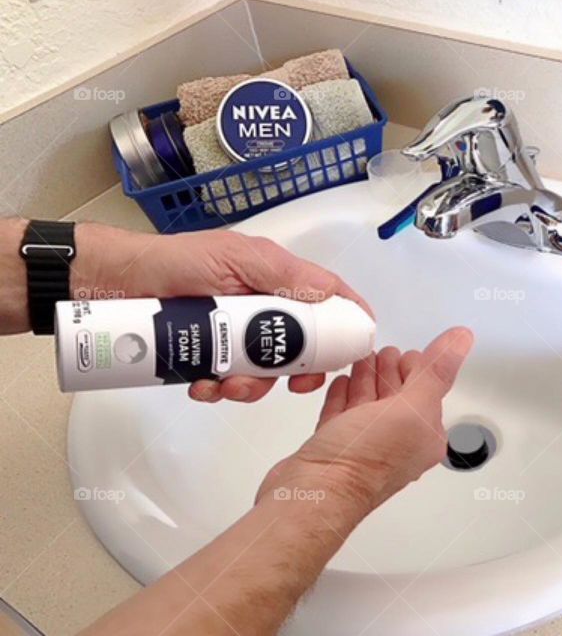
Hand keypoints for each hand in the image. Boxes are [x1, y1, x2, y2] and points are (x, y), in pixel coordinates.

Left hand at [73, 225, 370, 402]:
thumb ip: (284, 274)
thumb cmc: (179, 262)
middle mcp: (264, 309)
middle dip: (299, 371)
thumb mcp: (237, 258)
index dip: (348, 323)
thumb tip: (332, 293)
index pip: (328, 299)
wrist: (117, 284)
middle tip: (291, 385)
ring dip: (253, 386)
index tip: (358, 349)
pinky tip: (203, 386)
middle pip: (304, 348)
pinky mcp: (211, 357)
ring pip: (267, 372)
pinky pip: (229, 382)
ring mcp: (238, 335)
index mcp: (278, 281)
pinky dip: (219, 390)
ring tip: (227, 384)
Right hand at [257, 327, 473, 512]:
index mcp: (424, 436)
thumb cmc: (364, 460)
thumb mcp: (411, 407)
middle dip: (391, 371)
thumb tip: (462, 339)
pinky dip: (343, 397)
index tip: (408, 350)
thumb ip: (435, 371)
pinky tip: (341, 383)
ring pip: (369, 404)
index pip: (426, 392)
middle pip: (397, 397)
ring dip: (367, 379)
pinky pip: (342, 416)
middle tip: (385, 351)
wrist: (314, 492)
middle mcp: (397, 443)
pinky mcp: (335, 447)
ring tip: (362, 359)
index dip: (417, 367)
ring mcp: (365, 445)